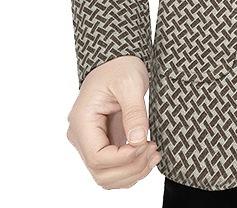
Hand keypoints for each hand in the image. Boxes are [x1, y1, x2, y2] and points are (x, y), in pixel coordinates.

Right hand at [67, 56, 159, 188]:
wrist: (117, 60)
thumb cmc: (120, 67)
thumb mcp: (130, 83)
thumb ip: (134, 112)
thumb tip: (138, 140)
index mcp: (82, 121)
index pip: (98, 158)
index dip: (124, 158)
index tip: (146, 144)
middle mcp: (82, 136)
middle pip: (101, 173)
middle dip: (131, 168)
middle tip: (154, 150)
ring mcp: (92, 142)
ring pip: (107, 176)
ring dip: (132, 172)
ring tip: (154, 153)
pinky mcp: (104, 143)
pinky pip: (114, 168)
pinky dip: (131, 168)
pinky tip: (148, 153)